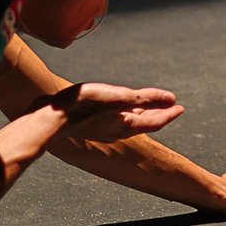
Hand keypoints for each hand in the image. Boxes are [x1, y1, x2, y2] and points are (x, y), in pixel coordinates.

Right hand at [45, 82, 183, 142]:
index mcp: (124, 123)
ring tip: (151, 109)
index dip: (167, 114)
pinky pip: (115, 121)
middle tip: (172, 108)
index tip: (180, 107)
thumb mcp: (114, 97)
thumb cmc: (79, 107)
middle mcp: (115, 129)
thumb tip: (171, 100)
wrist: (46, 121)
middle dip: (159, 115)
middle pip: (143, 123)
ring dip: (143, 115)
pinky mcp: (89, 124)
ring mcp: (102, 129)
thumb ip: (143, 99)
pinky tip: (120, 113)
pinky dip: (126, 115)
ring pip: (129, 123)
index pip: (153, 121)